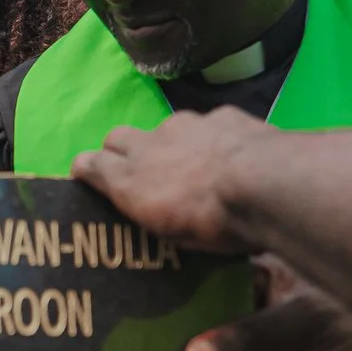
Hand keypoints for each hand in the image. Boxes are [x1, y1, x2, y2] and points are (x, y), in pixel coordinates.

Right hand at [70, 108, 272, 253]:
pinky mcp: (220, 115)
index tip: (86, 176)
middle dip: (120, 151)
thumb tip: (147, 206)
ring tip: (195, 166)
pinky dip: (211, 138)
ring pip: (164, 128)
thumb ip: (152, 214)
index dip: (87, 169)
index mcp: (132, 180)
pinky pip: (207, 124)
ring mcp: (185, 124)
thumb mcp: (176, 236)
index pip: (90, 163)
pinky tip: (232, 154)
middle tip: (139, 172)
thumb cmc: (216, 224)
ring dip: (171, 145)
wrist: (265, 182)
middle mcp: (150, 144)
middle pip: (117, 137)